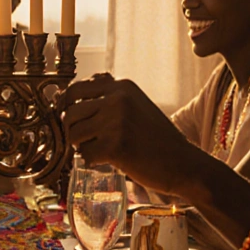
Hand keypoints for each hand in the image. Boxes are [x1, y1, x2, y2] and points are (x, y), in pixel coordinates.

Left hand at [59, 73, 193, 195]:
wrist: (183, 163)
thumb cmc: (157, 137)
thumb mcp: (136, 104)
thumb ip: (108, 96)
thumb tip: (67, 97)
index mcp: (121, 86)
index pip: (75, 89)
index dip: (66, 106)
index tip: (66, 118)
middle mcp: (117, 99)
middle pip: (70, 113)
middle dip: (72, 130)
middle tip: (86, 141)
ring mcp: (116, 121)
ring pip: (74, 134)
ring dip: (81, 146)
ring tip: (98, 150)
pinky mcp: (115, 146)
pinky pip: (85, 154)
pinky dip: (92, 161)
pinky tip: (107, 161)